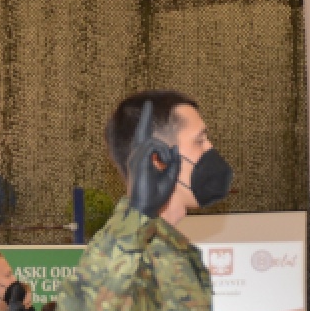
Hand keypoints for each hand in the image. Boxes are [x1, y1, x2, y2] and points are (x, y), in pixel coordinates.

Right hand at [126, 100, 180, 216]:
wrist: (146, 208)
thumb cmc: (155, 195)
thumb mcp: (170, 176)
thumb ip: (173, 162)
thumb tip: (173, 148)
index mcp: (143, 160)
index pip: (144, 140)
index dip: (144, 124)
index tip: (147, 109)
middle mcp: (137, 156)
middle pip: (141, 133)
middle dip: (144, 117)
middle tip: (147, 102)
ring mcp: (136, 157)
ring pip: (154, 142)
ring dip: (165, 153)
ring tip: (166, 166)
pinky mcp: (139, 160)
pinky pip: (154, 147)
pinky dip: (162, 155)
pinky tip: (163, 165)